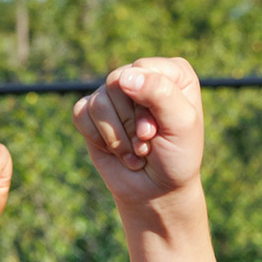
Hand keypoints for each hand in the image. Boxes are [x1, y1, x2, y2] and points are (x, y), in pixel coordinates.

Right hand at [71, 57, 203, 204]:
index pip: (142, 70)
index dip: (145, 103)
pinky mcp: (93, 113)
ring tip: (134, 151)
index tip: (157, 130)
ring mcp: (115, 94)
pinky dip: (98, 139)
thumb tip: (123, 77)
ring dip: (117, 137)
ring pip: (98, 103)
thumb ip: (160, 93)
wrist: (157, 192)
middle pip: (116, 84)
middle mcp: (141, 77)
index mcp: (171, 73)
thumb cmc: (176, 157)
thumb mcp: (181, 125)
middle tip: (146, 142)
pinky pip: (80, 113)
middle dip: (130, 123)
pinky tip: (115, 150)